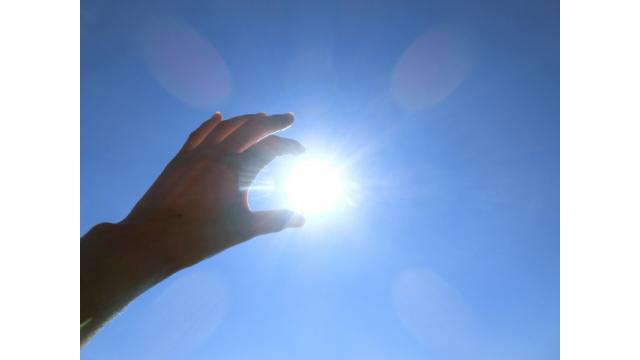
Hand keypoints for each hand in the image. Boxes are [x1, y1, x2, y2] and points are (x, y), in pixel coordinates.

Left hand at [121, 112, 305, 269]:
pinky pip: (199, 133)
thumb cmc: (201, 236)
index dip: (288, 146)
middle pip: (250, 127)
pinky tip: (218, 117)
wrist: (153, 238)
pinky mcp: (180, 159)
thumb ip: (275, 220)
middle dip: (272, 122)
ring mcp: (196, 153)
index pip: (270, 147)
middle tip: (288, 117)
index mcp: (236, 167)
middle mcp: (217, 153)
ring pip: (225, 126)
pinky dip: (212, 123)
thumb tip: (302, 219)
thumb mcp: (243, 229)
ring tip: (260, 118)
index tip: (302, 150)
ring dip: (245, 119)